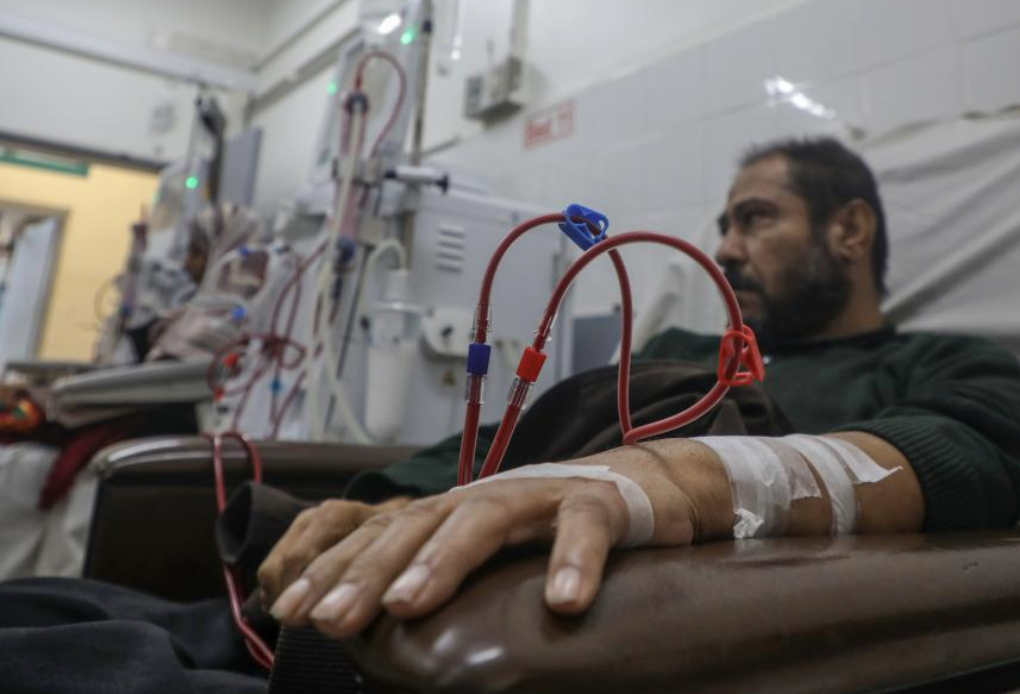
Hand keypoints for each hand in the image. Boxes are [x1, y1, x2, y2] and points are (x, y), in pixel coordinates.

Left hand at [266, 445, 711, 638]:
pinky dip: (575, 561)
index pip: (381, 537)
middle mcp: (484, 497)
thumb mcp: (482, 553)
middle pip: (417, 527)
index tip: (291, 614)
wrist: (632, 489)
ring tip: (409, 603)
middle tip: (331, 620)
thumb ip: (434, 575)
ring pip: (483, 518)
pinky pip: (584, 529)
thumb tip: (367, 626)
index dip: (334, 571)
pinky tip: (563, 603)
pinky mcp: (597, 504)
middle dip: (368, 572)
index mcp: (450, 513)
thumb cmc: (547, 531)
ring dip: (443, 560)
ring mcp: (539, 496)